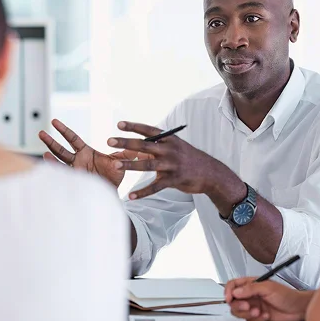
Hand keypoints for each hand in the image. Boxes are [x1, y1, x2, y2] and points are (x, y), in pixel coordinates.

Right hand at [39, 119, 151, 187]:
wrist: (112, 193)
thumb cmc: (114, 177)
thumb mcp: (120, 161)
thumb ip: (125, 152)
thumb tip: (137, 142)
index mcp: (86, 153)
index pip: (72, 139)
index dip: (63, 130)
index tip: (54, 121)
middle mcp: (77, 160)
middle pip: (62, 149)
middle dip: (51, 141)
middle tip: (40, 132)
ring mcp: (74, 170)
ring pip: (60, 160)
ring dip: (50, 153)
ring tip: (42, 150)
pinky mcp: (75, 180)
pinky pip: (63, 174)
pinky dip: (55, 168)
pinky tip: (47, 160)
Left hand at [107, 121, 233, 199]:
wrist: (210, 173)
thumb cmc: (188, 158)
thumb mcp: (176, 147)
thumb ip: (158, 145)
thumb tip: (137, 144)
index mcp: (170, 139)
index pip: (149, 130)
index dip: (134, 126)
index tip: (119, 124)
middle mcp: (170, 150)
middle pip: (144, 145)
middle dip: (125, 142)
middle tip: (109, 140)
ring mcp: (172, 165)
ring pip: (147, 164)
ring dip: (130, 164)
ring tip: (115, 164)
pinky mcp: (174, 180)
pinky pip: (155, 187)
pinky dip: (142, 192)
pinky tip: (131, 196)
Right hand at [224, 277, 310, 320]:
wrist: (298, 309)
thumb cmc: (287, 295)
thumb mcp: (268, 287)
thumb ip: (251, 288)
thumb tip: (236, 291)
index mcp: (251, 284)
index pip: (233, 285)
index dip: (228, 291)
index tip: (229, 298)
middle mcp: (250, 295)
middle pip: (233, 300)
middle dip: (238, 305)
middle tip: (248, 306)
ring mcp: (253, 306)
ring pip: (239, 312)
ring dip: (247, 313)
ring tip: (258, 311)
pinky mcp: (257, 317)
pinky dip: (256, 319)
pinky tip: (265, 315)